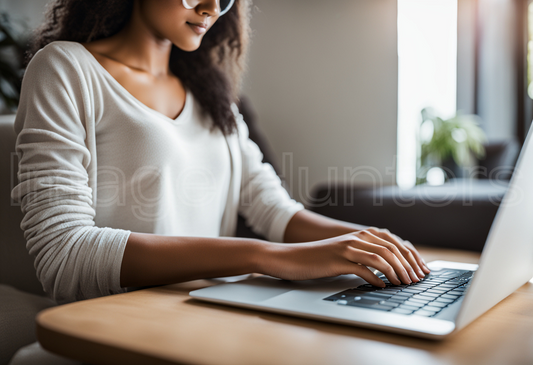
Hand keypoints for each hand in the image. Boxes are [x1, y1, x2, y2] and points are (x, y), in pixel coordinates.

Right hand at [260, 228, 430, 286]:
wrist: (292, 257)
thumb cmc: (319, 258)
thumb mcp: (345, 252)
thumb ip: (365, 254)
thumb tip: (391, 266)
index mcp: (361, 234)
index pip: (395, 242)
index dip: (412, 255)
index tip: (423, 270)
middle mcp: (357, 237)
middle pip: (392, 248)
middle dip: (409, 265)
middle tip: (417, 280)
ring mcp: (347, 248)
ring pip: (381, 257)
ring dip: (396, 272)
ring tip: (404, 284)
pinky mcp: (338, 260)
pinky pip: (362, 268)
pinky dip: (376, 278)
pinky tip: (382, 286)